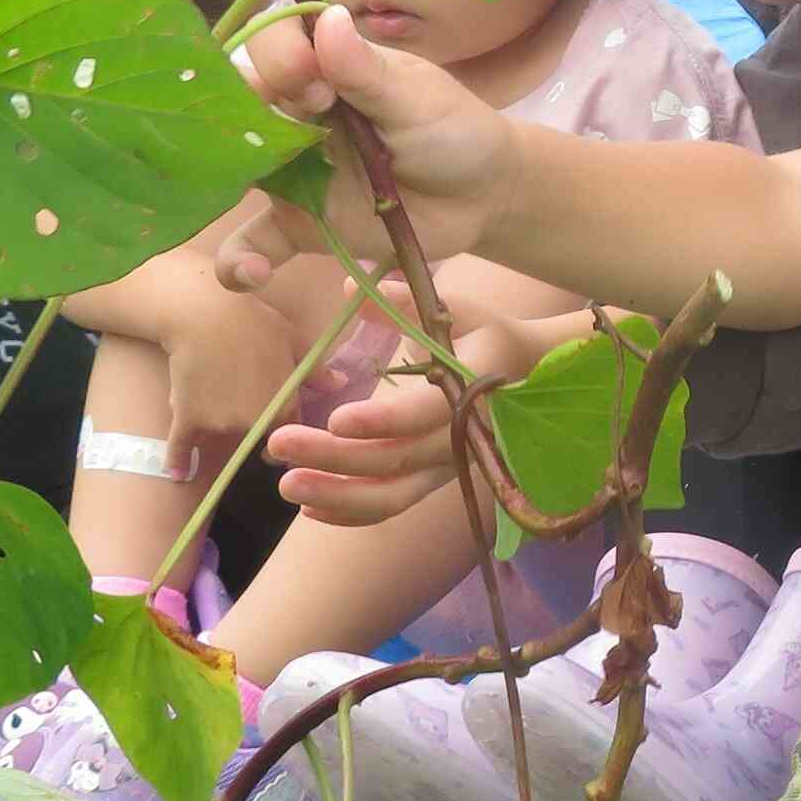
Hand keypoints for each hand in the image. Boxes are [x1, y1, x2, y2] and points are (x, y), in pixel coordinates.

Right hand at [157, 286, 309, 478]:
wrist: (204, 312)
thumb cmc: (255, 322)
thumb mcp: (293, 341)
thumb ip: (315, 370)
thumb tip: (341, 384)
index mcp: (283, 407)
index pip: (292, 436)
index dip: (289, 436)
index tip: (283, 436)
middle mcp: (253, 423)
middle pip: (257, 442)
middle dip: (256, 436)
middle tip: (248, 415)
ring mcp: (219, 423)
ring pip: (222, 437)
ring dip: (220, 427)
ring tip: (216, 392)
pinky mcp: (188, 417)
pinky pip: (181, 447)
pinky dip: (178, 461)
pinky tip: (177, 474)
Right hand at [220, 5, 521, 285]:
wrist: (483, 197)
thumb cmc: (453, 132)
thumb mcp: (417, 99)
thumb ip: (367, 71)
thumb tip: (329, 18)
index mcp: (324, 70)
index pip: (271, 47)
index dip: (275, 59)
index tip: (313, 85)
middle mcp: (296, 116)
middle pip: (240, 105)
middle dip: (238, 118)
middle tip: (284, 140)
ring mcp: (293, 174)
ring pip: (236, 173)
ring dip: (218, 185)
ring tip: (218, 199)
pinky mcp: (301, 225)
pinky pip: (258, 243)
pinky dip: (241, 261)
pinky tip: (248, 274)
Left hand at [267, 313, 557, 526]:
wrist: (521, 372)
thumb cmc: (480, 332)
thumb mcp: (451, 308)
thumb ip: (404, 301)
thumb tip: (352, 288)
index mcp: (470, 388)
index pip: (427, 414)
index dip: (384, 421)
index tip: (337, 418)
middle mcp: (459, 438)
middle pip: (395, 461)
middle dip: (334, 458)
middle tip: (279, 442)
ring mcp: (444, 466)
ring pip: (390, 496)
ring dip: (335, 494)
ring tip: (284, 484)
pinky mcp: (430, 481)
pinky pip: (390, 506)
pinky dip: (349, 513)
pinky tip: (307, 507)